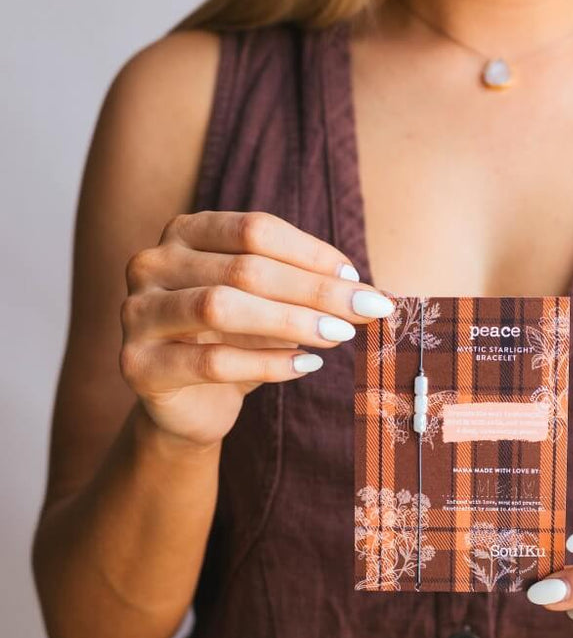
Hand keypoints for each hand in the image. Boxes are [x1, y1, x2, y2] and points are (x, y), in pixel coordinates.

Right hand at [120, 211, 395, 449]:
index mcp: (185, 233)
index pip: (254, 230)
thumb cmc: (233, 343)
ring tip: (339, 335)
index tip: (358, 278)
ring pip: (221, 308)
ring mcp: (137, 313)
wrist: (188, 407)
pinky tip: (306, 366)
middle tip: (365, 309)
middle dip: (314, 290)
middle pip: (244, 268)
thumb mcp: (270, 308)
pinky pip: (211, 362)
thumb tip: (368, 291)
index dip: (311, 253)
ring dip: (291, 322)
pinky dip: (266, 364)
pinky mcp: (139, 365)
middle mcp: (153, 264)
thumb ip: (305, 292)